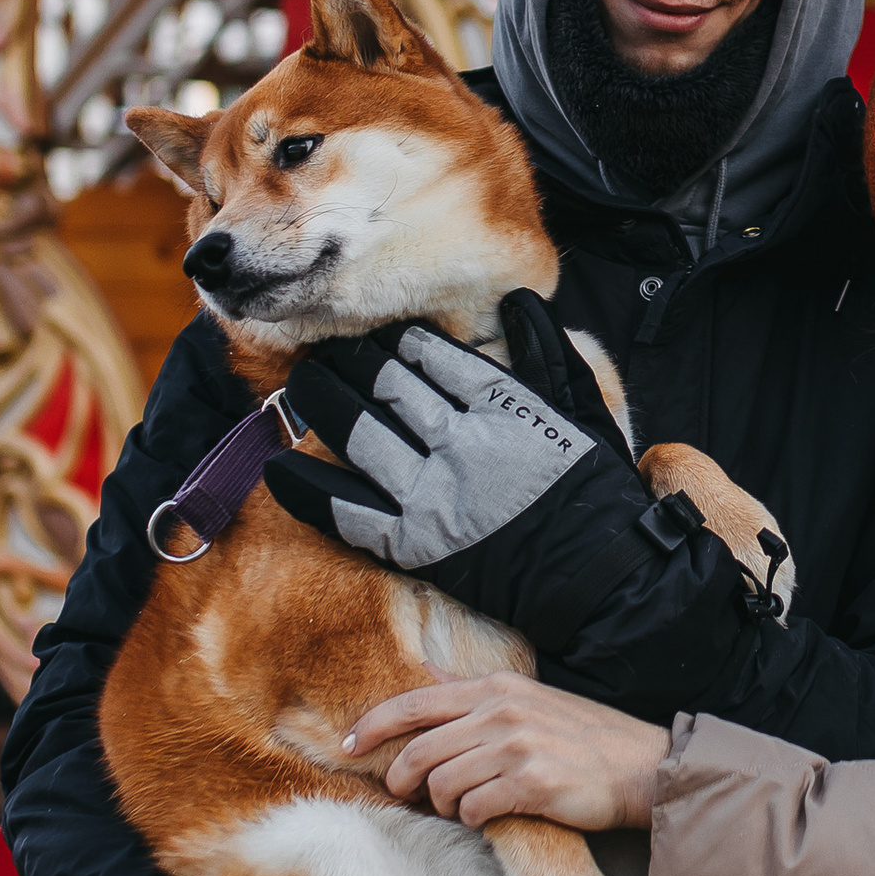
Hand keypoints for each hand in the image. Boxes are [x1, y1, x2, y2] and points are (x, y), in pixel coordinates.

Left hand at [266, 320, 634, 574]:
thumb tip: (518, 301)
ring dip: (325, 402)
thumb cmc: (594, 489)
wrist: (597, 575)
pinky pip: (347, 511)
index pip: (432, 355)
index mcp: (499, 404)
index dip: (401, 339)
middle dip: (353, 360)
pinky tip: (277, 468)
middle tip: (330, 346)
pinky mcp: (414, 544)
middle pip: (387, 385)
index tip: (384, 332)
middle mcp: (457, 441)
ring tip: (303, 380)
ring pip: (360, 435)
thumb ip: (548, 353)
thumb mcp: (583, 410)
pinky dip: (308, 490)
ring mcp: (431, 493)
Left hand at [347, 673, 669, 830]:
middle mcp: (502, 711)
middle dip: (401, 779)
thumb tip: (422, 672)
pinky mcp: (530, 784)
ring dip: (443, 804)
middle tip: (404, 795)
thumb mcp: (527, 699)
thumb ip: (472, 693)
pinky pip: (472, 809)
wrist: (640, 768)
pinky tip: (490, 815)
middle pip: (419, 750)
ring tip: (463, 805)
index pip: (414, 702)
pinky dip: (473, 819)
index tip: (348, 746)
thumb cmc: (582, 738)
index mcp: (497, 688)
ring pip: (441, 784)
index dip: (373, 725)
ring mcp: (516, 747)